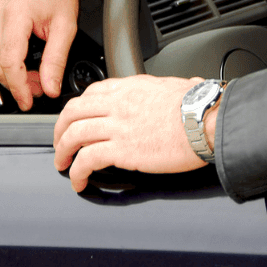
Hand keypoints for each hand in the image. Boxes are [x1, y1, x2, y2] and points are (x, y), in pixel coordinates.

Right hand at [0, 0, 84, 109]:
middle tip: (40, 88)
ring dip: (6, 76)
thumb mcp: (65, 25)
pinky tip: (17, 65)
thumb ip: (56, 59)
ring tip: (31, 77)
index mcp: (15, 15)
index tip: (28, 100)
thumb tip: (50, 86)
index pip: (8, 61)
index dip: (18, 87)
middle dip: (16, 84)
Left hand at [53, 75, 211, 191]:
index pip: (92, 92)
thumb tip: (191, 85)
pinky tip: (78, 181)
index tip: (76, 118)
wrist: (206, 120)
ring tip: (62, 164)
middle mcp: (118, 104)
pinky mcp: (122, 150)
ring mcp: (118, 126)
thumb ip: (174, 88)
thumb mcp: (180, 85)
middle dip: (60, 128)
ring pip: (73, 135)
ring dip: (62, 151)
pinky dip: (77, 172)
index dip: (78, 108)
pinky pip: (87, 160)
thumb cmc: (199, 106)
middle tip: (59, 141)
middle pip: (73, 111)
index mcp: (131, 88)